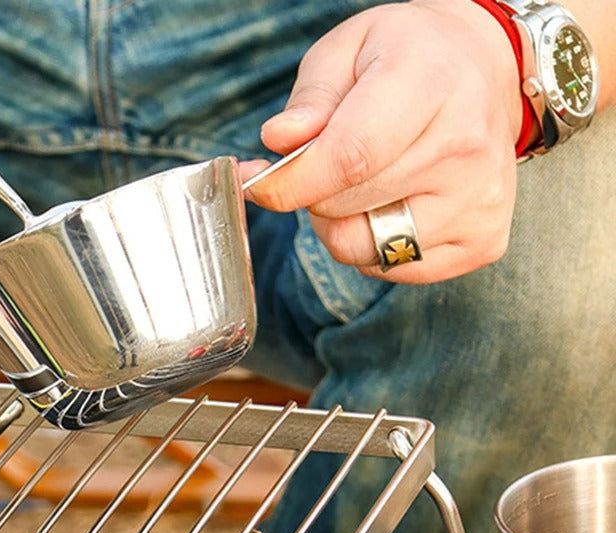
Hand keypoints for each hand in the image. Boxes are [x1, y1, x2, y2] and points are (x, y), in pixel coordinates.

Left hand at [240, 0, 524, 283]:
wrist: (485, 70)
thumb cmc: (407, 59)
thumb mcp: (349, 50)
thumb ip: (310, 99)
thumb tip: (278, 141)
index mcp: (433, 85)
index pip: (348, 158)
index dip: (290, 183)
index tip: (257, 182)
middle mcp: (466, 148)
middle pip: (346, 210)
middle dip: (314, 196)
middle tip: (327, 166)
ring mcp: (480, 202)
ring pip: (364, 250)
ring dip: (343, 226)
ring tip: (363, 185)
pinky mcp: (483, 242)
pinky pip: (395, 270)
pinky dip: (376, 246)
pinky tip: (395, 204)